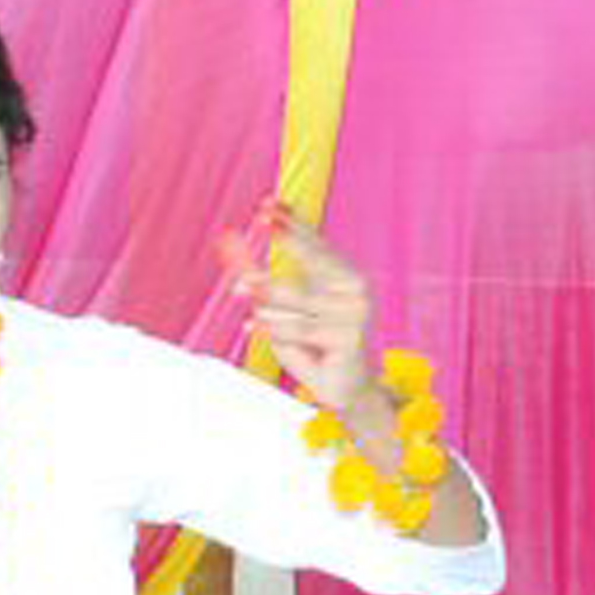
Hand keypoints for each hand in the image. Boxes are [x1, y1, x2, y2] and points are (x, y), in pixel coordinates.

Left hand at [224, 205, 382, 416]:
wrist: (346, 391)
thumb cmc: (315, 348)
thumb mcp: (288, 315)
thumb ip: (270, 292)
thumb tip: (240, 272)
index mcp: (345, 278)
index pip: (317, 245)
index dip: (293, 223)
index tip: (269, 204)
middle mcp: (355, 291)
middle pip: (317, 259)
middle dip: (289, 239)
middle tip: (262, 221)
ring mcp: (356, 315)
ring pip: (299, 299)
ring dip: (267, 294)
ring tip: (239, 289)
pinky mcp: (349, 339)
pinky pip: (300, 329)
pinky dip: (273, 328)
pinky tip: (252, 325)